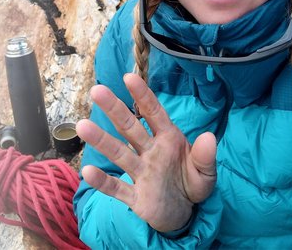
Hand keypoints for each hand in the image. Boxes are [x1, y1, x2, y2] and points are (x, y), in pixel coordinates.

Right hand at [76, 73, 216, 232]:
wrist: (183, 213)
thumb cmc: (191, 183)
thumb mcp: (206, 173)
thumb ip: (206, 157)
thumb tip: (209, 137)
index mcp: (168, 140)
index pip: (154, 114)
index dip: (143, 96)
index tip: (129, 78)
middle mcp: (150, 152)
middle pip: (129, 128)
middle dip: (114, 109)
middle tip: (96, 91)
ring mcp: (141, 173)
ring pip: (119, 154)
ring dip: (102, 140)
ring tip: (82, 126)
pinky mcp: (135, 197)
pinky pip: (117, 189)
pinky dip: (103, 182)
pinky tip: (88, 171)